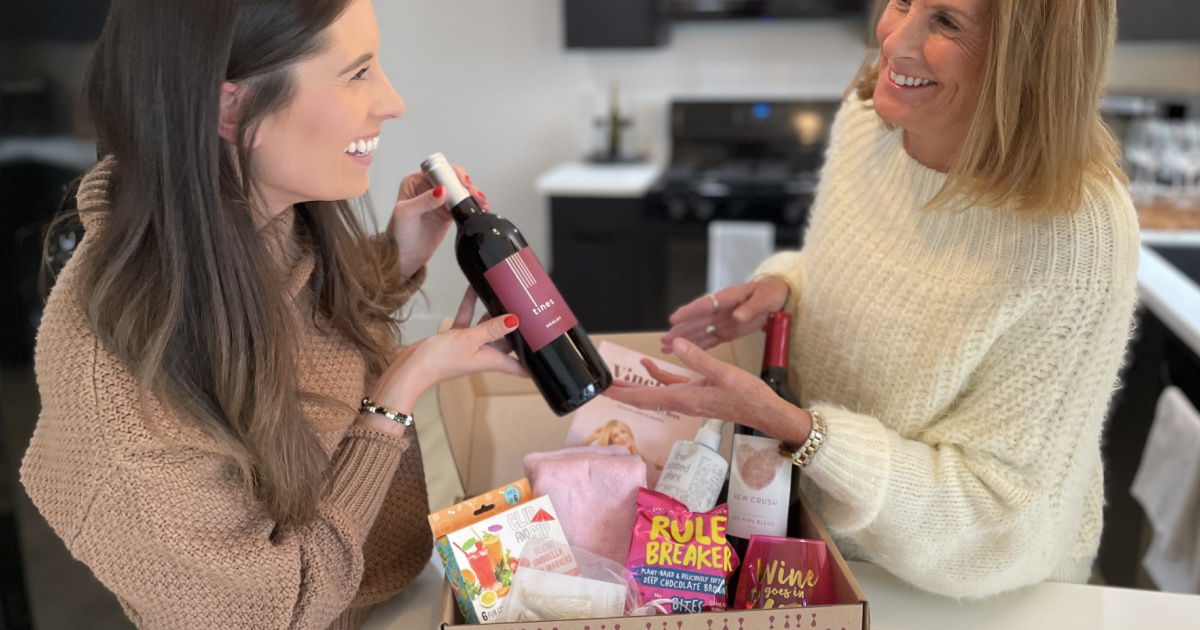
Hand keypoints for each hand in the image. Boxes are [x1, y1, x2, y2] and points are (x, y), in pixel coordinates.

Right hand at [358, 288, 523, 434]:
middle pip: (507, 341)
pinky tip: (474, 289)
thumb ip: (491, 328)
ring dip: (495, 312)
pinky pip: (468, 320)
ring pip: (488, 327)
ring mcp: (469, 346)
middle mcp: (483, 354)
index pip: (520, 367)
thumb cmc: (439, 361)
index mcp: (492, 360)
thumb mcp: (469, 340)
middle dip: (516, 327)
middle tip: (529, 310)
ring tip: (505, 293)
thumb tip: (515, 320)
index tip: (548, 358)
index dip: (535, 364)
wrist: (411, 367)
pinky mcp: (455, 339)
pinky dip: (472, 306)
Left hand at [389, 164, 489, 277]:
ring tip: (480, 201)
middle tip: (472, 192)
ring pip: (460, 191)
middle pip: (452, 179)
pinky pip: (463, 205)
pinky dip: (472, 205)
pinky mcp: (448, 213)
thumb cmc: (398, 233)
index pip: (437, 171)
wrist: (405, 255)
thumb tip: (441, 190)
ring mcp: (440, 201)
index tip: (461, 181)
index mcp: (415, 182)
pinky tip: (480, 208)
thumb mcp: (406, 213)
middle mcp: (428, 188)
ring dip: (471, 194)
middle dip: (465, 184)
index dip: (451, 173)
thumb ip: (424, 201)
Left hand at [604, 337, 810, 445]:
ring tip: (616, 376)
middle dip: (622, 391)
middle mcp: (683, 402)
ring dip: (636, 383)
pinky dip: (659, 376)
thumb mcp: (724, 373)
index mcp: (685, 399)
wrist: (765, 412)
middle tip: (600, 386)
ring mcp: (689, 399)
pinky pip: (672, 386)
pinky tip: (649, 364)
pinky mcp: (697, 394)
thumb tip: (674, 344)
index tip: (604, 391)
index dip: (623, 394)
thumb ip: (697, 359)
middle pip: (645, 398)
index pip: (646, 398)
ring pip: (655, 392)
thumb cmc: (748, 396)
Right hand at [661, 277, 789, 352]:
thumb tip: (737, 316)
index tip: (673, 318)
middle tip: (664, 341)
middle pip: (695, 321)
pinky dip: (696, 346)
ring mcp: (720, 321)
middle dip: (679, 330)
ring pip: (698, 332)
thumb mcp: (763, 299)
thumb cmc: (768, 293)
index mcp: (726, 298)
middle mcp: (718, 310)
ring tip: (665, 348)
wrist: (776, 298)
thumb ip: (750, 308)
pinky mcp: (725, 332)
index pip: (704, 305)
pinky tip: (683, 353)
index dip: (688, 312)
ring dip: (682, 340)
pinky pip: (708, 340)